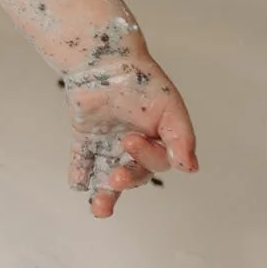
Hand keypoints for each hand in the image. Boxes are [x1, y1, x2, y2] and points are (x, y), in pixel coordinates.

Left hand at [65, 56, 198, 217]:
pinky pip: (83, 160)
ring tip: (99, 209)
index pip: (156, 162)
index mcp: (159, 141)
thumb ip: (180, 138)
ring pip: (108, 174)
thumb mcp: (169, 107)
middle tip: (115, 179)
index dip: (145, 157)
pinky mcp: (86, 136)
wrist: (105, 58)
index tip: (130, 139)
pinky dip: (80, 173)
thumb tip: (189, 168)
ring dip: (104, 193)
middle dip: (126, 181)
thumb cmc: (143, 80)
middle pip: (133, 174)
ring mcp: (110, 142)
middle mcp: (135, 146)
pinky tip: (77, 184)